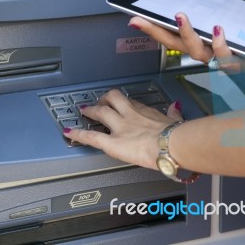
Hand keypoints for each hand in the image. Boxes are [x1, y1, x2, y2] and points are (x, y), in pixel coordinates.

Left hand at [63, 89, 183, 169]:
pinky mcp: (111, 143)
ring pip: (100, 112)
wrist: (171, 144)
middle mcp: (129, 115)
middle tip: (99, 101)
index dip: (120, 102)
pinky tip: (68, 132)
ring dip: (91, 110)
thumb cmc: (176, 134)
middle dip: (103, 99)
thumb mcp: (175, 120)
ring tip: (83, 110)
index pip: (129, 102)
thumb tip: (175, 108)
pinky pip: (91, 137)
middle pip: (112, 99)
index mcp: (144, 111)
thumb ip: (173, 113)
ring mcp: (118, 127)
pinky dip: (78, 134)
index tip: (118, 102)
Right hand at [129, 13, 244, 84]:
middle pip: (177, 45)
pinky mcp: (238, 65)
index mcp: (203, 48)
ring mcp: (220, 61)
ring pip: (198, 53)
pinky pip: (225, 58)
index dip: (154, 31)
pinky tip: (219, 30)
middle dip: (157, 32)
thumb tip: (206, 16)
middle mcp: (207, 57)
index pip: (173, 39)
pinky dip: (221, 45)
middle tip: (140, 21)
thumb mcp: (233, 38)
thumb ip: (217, 30)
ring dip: (187, 35)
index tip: (136, 21)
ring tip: (179, 17)